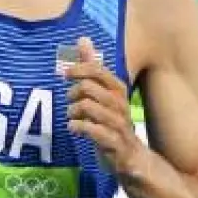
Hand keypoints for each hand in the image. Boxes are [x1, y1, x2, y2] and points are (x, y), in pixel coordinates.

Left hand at [65, 38, 143, 176]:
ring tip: (72, 117)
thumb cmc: (112, 122)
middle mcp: (120, 104)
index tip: (64, 74)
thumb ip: (92, 67)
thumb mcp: (103, 93)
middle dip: (73, 93)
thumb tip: (83, 38)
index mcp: (117, 90)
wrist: (133, 159)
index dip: (79, 69)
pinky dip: (78, 127)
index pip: (98, 71)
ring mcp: (118, 124)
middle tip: (70, 102)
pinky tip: (74, 128)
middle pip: (89, 87)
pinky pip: (92, 130)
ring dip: (73, 112)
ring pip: (88, 107)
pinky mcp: (114, 142)